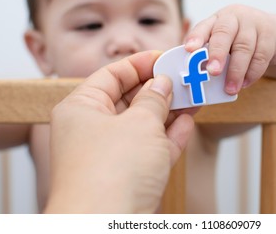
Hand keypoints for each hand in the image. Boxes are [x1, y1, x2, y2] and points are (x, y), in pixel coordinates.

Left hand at [45, 51, 194, 212]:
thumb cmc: (113, 168)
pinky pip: (152, 147)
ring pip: (144, 124)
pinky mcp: (129, 174)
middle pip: (130, 98)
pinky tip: (189, 120)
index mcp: (82, 108)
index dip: (140, 64)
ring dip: (169, 111)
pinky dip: (170, 135)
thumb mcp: (139, 123)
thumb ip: (154, 99)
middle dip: (159, 88)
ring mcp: (112, 153)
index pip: (111, 75)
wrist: (105, 226)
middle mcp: (93, 129)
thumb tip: (162, 84)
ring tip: (193, 95)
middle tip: (185, 77)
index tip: (165, 58)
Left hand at [185, 4, 275, 94]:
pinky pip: (261, 56)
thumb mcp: (223, 42)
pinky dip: (252, 72)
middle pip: (224, 33)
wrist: (273, 32)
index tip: (189, 49)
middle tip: (213, 72)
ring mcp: (254, 24)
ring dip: (236, 71)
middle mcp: (234, 18)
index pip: (203, 26)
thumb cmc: (238, 41)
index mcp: (216, 20)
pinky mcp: (270, 34)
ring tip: (230, 89)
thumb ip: (210, 54)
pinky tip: (245, 83)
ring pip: (244, 47)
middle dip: (217, 54)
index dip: (196, 37)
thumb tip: (195, 76)